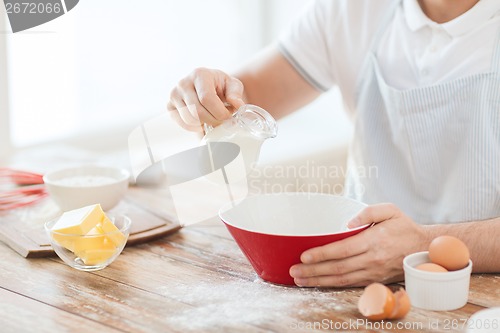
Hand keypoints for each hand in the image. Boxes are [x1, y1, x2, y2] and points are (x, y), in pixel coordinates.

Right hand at [167, 68, 244, 130]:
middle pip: (197, 111)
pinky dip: (195, 127)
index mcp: (200, 74)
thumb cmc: (221, 85)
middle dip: (214, 121)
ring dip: (205, 124)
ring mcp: (174, 95)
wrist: (208, 85)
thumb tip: (238, 105)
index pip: (207, 98)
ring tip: (213, 118)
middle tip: (222, 121)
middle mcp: (183, 83)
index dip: (219, 112)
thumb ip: (236, 94)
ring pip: (190, 119)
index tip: (228, 117)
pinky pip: (183, 124)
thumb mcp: (232, 85)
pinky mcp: (170, 106)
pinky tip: (203, 122)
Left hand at [289, 203, 428, 286]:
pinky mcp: (373, 279)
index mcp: (374, 241)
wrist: (424, 249)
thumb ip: (369, 212)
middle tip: (293, 270)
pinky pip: (348, 284)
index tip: (304, 255)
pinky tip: (317, 283)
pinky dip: (331, 285)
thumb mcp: (390, 210)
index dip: (321, 254)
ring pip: (340, 279)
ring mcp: (372, 272)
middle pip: (337, 268)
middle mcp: (372, 259)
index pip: (342, 249)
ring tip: (299, 279)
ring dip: (318, 280)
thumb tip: (347, 223)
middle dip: (313, 270)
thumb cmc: (404, 227)